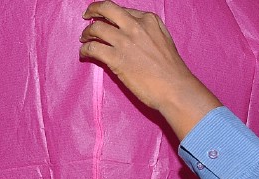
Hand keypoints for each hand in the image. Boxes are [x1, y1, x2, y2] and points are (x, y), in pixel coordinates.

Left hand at [79, 2, 219, 138]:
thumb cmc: (171, 69)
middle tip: (86, 16)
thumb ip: (148, 31)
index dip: (110, 14)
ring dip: (86, 33)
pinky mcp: (115, 59)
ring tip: (84, 40)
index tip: (104, 18)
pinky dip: (85, 50)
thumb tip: (132, 31)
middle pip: (106, 10)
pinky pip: (92, 48)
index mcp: (148, 20)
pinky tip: (84, 54)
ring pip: (96, 28)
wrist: (174, 88)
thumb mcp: (164, 39)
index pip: (122, 10)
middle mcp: (135, 26)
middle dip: (93, 10)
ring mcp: (124, 42)